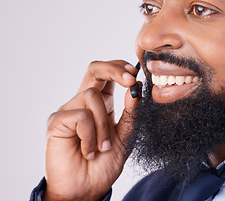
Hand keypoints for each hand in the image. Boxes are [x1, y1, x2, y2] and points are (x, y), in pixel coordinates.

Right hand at [43, 60, 140, 200]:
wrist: (86, 190)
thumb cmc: (104, 165)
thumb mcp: (125, 137)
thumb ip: (131, 114)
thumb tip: (136, 89)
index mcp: (101, 104)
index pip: (107, 74)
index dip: (120, 67)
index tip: (135, 73)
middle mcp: (83, 103)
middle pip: (94, 69)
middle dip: (114, 69)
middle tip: (130, 79)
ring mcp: (69, 110)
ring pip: (92, 96)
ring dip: (104, 124)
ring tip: (103, 147)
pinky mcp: (57, 121)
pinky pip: (81, 116)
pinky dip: (90, 135)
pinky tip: (88, 151)